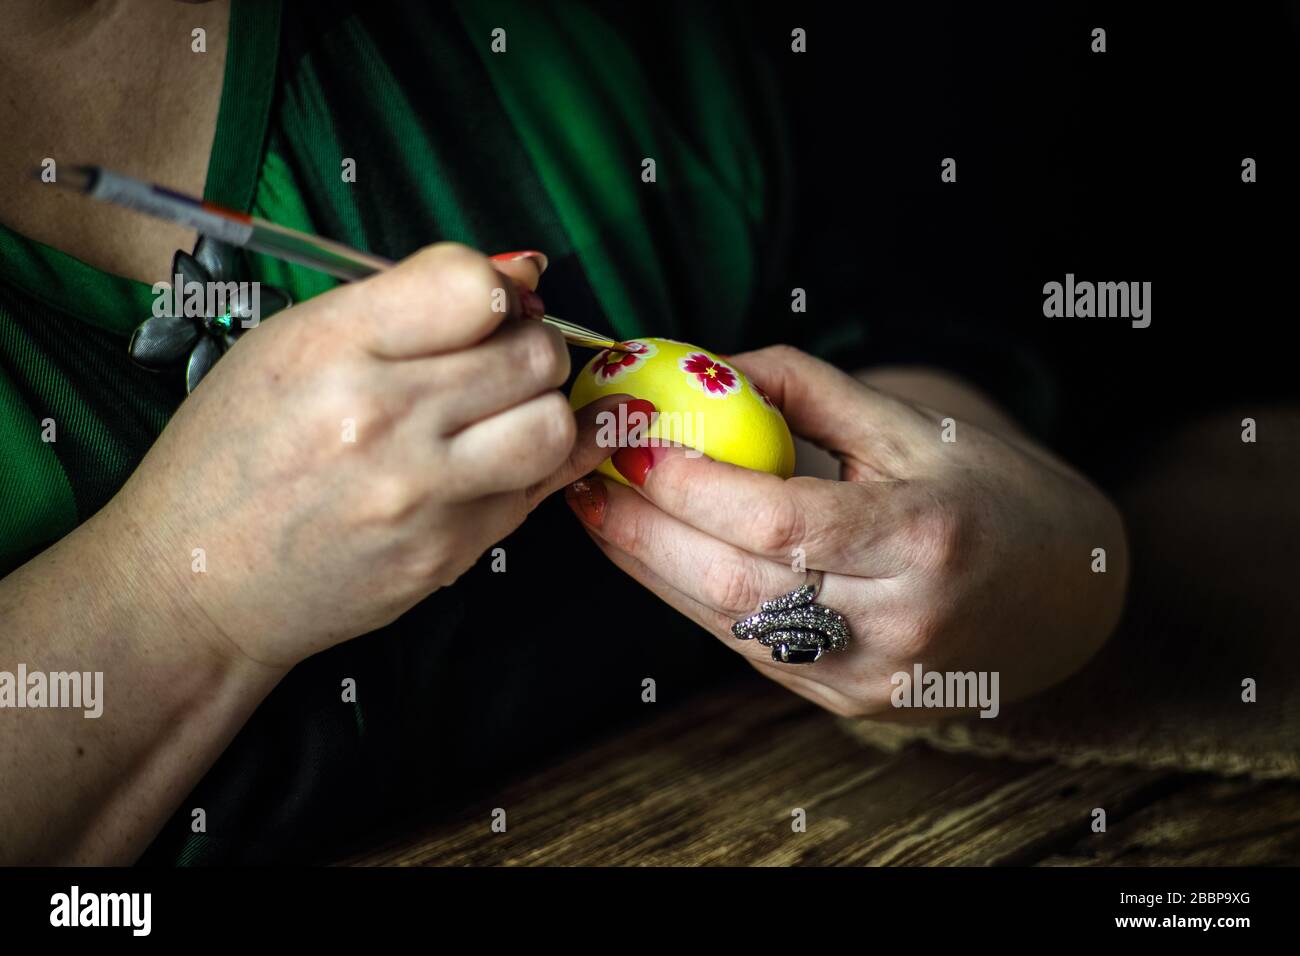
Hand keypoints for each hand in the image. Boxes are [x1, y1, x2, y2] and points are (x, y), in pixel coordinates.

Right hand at [101, 244, 630, 669]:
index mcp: (332, 347)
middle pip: (531, 354)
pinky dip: (524, 471)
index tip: (486, 308)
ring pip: (552, 427)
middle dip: (530, 347)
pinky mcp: (447, 554)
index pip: (473, 288)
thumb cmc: (233, 456)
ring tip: (502, 415)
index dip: (496, 291)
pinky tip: (488, 464)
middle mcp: (382, 418)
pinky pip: (533, 493)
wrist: (195, 585)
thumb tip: (520, 275)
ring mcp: (420, 494)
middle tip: (502, 361)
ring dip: (542, 412)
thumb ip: (406, 303)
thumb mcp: (288, 347)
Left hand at [564, 345, 1127, 718]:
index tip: (629, 442)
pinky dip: (693, 597)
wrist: (1065, 597)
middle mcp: (898, 623)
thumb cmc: (989, 490)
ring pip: (728, 625)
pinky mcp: (848, 700)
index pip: (781, 521)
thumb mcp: (914, 422)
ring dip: (651, 568)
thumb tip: (700, 369)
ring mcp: (870, 676)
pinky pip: (749, 646)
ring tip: (599, 512)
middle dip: (641, 533)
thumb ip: (806, 390)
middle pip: (736, 586)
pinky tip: (656, 553)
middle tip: (583, 479)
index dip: (691, 486)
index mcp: (925, 540)